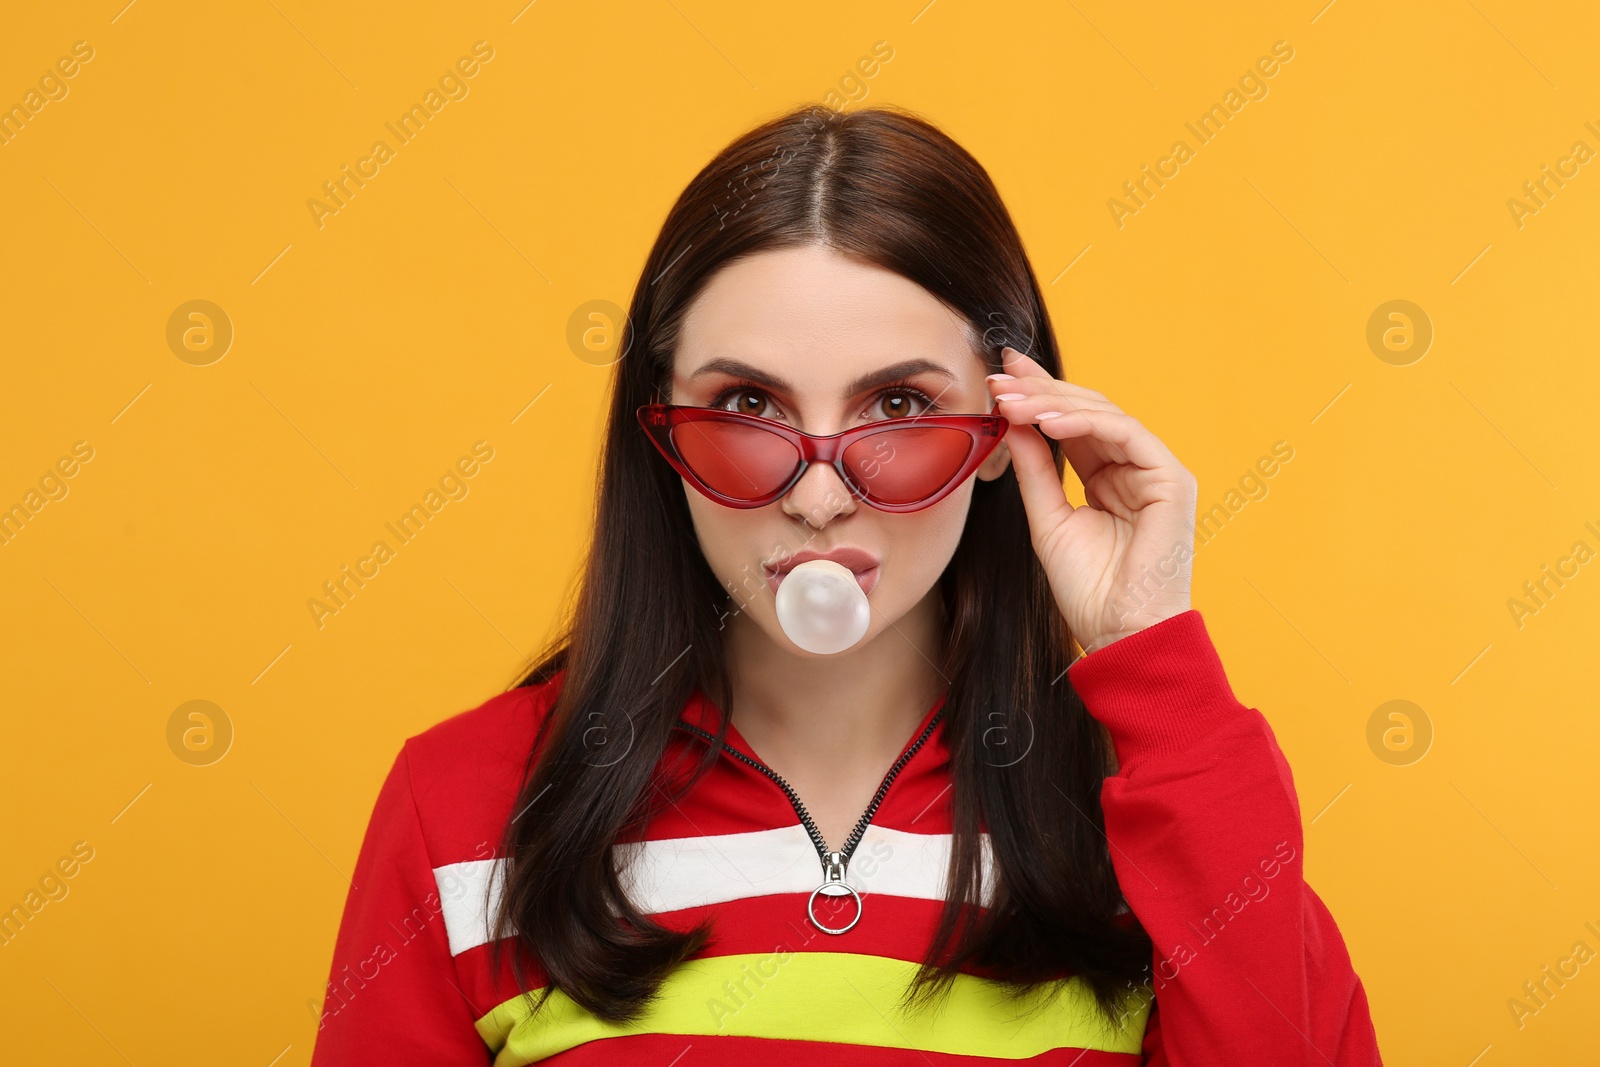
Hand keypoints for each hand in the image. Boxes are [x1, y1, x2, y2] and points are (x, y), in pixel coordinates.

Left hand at [987, 346, 1197, 655]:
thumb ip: (1035, 469)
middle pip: (1087, 411)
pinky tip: (1048, 420)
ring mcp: (1156, 471)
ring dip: (1054, 402)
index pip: (1071, 423)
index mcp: (1108, 477)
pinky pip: (1126, 433)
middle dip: (1041, 390)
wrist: (1120, 633)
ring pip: (1105, 414)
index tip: (1001, 376)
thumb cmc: (1089, 589)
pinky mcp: (1171, 479)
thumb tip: (1012, 421)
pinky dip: (1085, 422)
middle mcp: (1134, 468)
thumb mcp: (1047, 518)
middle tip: (999, 377)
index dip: (1038, 395)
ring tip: (1013, 400)